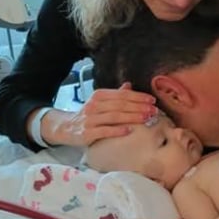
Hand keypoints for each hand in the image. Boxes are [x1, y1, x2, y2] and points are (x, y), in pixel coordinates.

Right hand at [42, 82, 156, 146]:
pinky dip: (117, 130)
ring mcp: (90, 119)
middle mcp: (94, 105)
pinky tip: (129, 130)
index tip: (151, 100)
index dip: (138, 96)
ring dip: (132, 117)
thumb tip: (129, 85)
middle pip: (120, 104)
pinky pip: (104, 130)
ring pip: (114, 116)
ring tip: (146, 118)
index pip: (121, 94)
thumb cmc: (88, 115)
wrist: (65, 127)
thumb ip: (115, 95)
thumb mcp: (99, 102)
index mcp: (99, 96)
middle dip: (139, 107)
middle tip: (153, 110)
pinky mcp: (87, 133)